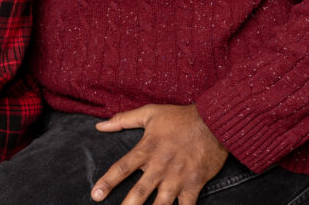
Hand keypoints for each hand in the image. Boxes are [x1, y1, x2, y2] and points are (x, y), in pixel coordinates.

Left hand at [91, 104, 227, 204]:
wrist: (213, 122)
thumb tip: (100, 126)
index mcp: (147, 149)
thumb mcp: (149, 113)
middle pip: (139, 192)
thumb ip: (123, 120)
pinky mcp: (193, 185)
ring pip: (160, 204)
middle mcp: (160, 166)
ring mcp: (177, 178)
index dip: (107, 182)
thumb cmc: (179, 117)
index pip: (122, 168)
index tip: (95, 194)